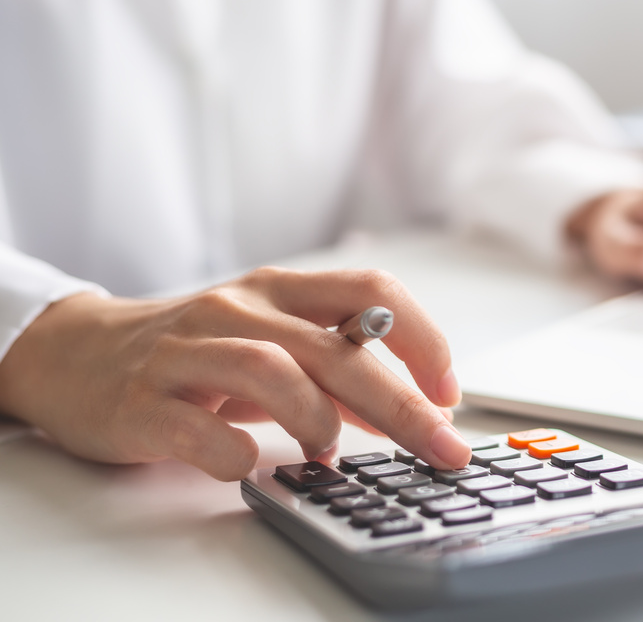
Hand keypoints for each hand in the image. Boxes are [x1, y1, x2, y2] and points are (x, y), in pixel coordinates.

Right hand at [0, 268, 472, 479]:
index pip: (371, 291)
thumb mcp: (271, 346)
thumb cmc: (194, 352)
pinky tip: (248, 466)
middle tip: (440, 446)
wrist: (77, 354)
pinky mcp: (143, 400)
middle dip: (402, 405)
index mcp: (280, 290)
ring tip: (327, 453)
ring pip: (272, 372)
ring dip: (318, 421)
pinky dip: (236, 454)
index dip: (423, 338)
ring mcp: (188, 350)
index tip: (448, 392)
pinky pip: (199, 429)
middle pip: (337, 350)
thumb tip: (411, 411)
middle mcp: (239, 309)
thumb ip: (337, 374)